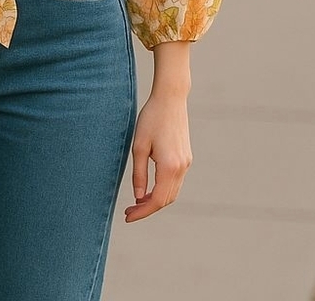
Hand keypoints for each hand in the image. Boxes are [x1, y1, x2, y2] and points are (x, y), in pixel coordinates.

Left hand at [124, 91, 191, 221]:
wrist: (170, 98)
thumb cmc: (151, 119)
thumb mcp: (139, 146)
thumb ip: (139, 174)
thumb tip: (139, 197)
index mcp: (170, 166)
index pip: (157, 200)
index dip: (143, 212)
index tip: (127, 216)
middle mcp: (182, 168)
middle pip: (166, 199)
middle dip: (148, 208)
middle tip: (129, 210)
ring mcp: (186, 163)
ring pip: (172, 192)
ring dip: (156, 200)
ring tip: (137, 201)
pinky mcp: (186, 157)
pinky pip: (175, 181)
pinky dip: (163, 189)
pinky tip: (149, 187)